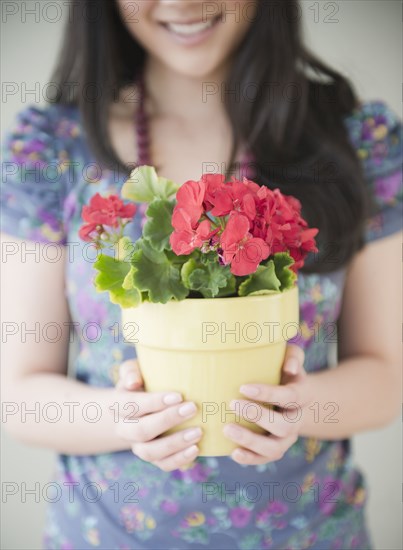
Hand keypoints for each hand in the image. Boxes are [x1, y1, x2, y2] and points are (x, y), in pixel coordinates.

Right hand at [113, 359, 201, 470]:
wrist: (139, 408)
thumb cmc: (141, 382)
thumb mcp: (133, 371)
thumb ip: (131, 371)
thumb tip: (133, 381)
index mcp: (120, 406)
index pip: (131, 405)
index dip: (153, 402)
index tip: (179, 395)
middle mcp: (125, 429)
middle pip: (141, 430)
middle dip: (168, 420)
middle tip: (192, 408)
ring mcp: (138, 446)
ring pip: (151, 452)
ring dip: (175, 443)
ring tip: (198, 432)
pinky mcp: (153, 458)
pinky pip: (163, 464)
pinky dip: (179, 460)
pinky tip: (196, 449)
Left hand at [223, 344, 312, 464]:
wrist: (294, 397)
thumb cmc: (286, 371)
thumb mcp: (292, 357)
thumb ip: (293, 356)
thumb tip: (290, 367)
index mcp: (302, 396)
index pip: (289, 396)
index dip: (267, 394)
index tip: (243, 388)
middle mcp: (297, 420)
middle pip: (284, 426)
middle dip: (257, 416)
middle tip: (232, 404)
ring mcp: (287, 438)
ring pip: (275, 448)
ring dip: (250, 441)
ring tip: (227, 430)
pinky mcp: (276, 448)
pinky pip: (266, 459)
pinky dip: (250, 458)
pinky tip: (234, 452)